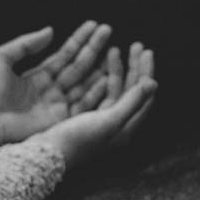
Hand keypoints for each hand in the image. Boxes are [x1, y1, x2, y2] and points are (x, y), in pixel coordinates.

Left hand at [0, 21, 114, 141]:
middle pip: (77, 66)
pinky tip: (109, 75)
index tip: (94, 25)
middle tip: (109, 29)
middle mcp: (50, 90)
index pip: (63, 55)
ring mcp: (56, 105)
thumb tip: (50, 31)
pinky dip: (97, 90)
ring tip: (115, 50)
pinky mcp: (60, 120)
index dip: (79, 39)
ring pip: (84, 83)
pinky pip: (84, 103)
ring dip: (100, 67)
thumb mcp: (0, 59)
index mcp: (36, 77)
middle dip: (94, 48)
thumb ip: (26, 44)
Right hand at [43, 42, 156, 169]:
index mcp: (126, 128)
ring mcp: (101, 121)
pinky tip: (99, 67)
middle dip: (135, 67)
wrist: (47, 154)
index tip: (147, 52)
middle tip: (137, 45)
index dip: (147, 72)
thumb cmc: (77, 140)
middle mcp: (117, 125)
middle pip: (132, 91)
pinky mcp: (86, 118)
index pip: (144, 96)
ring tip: (114, 49)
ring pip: (115, 90)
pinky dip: (102, 78)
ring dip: (117, 69)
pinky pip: (100, 94)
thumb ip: (132, 101)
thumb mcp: (109, 120)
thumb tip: (153, 82)